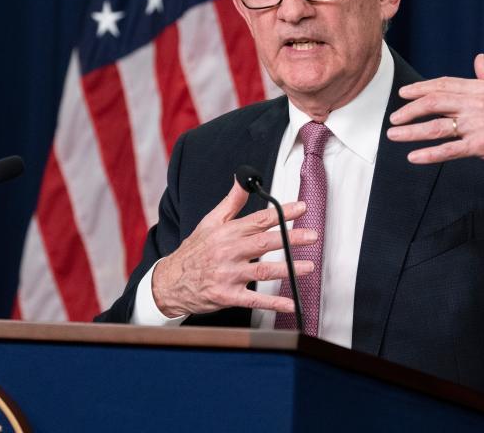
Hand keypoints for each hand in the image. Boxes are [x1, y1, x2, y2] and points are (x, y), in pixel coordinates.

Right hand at [151, 180, 316, 317]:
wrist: (170, 282)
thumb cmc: (194, 251)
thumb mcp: (210, 222)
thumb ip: (231, 202)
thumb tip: (243, 180)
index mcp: (227, 233)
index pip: (259, 219)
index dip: (282, 213)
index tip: (301, 208)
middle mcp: (229, 252)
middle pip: (265, 243)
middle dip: (291, 239)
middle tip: (312, 236)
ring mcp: (229, 275)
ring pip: (263, 271)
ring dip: (288, 269)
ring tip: (308, 267)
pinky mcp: (228, 296)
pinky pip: (255, 300)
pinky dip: (274, 303)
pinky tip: (291, 303)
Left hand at [386, 54, 483, 186]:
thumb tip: (479, 59)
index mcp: (483, 89)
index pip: (444, 85)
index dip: (421, 88)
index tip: (404, 93)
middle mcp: (478, 104)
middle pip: (434, 103)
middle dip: (409, 109)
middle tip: (393, 116)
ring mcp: (479, 125)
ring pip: (436, 127)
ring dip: (411, 131)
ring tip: (393, 134)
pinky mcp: (482, 146)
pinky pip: (449, 150)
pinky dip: (429, 154)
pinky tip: (414, 157)